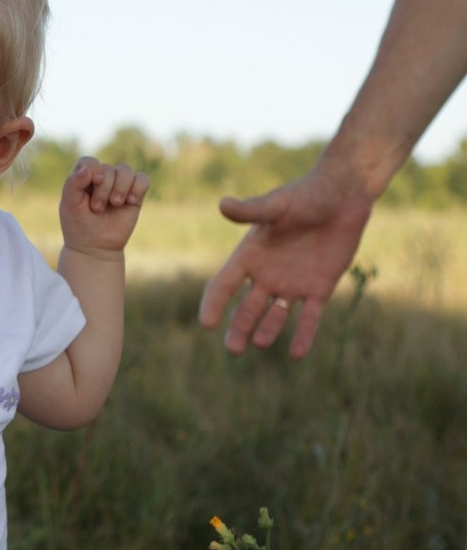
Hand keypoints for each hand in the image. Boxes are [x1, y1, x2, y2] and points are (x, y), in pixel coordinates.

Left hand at [59, 156, 149, 253]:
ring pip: (126, 170)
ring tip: (115, 204)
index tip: (94, 181)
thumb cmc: (78, 226)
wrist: (95, 247)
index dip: (93, 168)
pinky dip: (138, 187)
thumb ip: (73, 184)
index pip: (89, 161)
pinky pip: (143, 179)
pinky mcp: (135, 195)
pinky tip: (131, 201)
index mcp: (83, 178)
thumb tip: (87, 168)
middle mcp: (102, 179)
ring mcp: (119, 186)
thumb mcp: (69, 205)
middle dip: (104, 188)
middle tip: (97, 208)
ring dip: (120, 187)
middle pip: (108, 168)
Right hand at [197, 164, 373, 356]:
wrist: (343, 196)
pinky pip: (309, 318)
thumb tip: (222, 204)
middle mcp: (266, 276)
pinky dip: (303, 335)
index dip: (213, 303)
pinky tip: (296, 354)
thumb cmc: (306, 195)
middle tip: (233, 349)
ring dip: (266, 331)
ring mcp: (292, 285)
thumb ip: (251, 211)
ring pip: (274, 316)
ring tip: (259, 343)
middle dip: (238, 329)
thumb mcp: (277, 204)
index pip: (224, 285)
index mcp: (250, 257)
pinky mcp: (319, 289)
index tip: (206, 323)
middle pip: (246, 309)